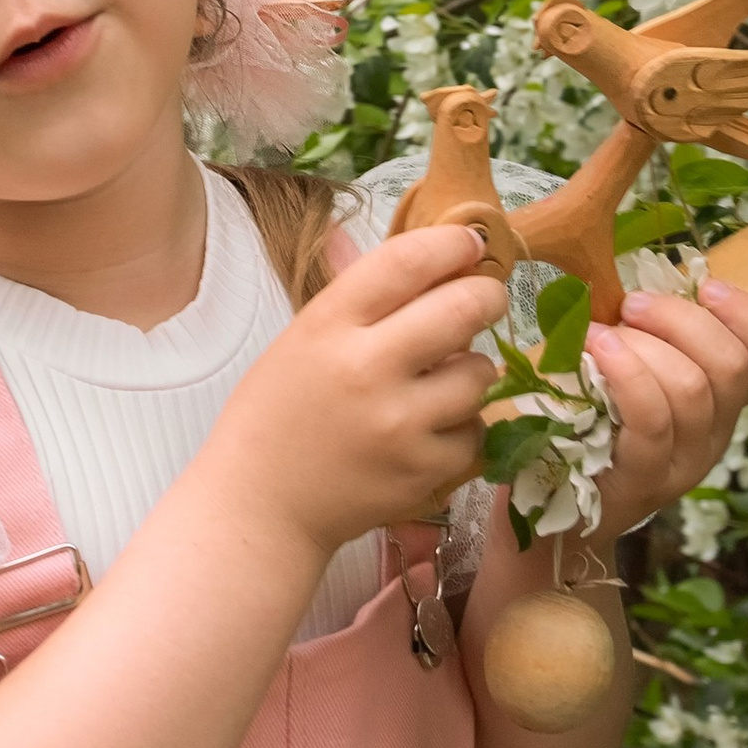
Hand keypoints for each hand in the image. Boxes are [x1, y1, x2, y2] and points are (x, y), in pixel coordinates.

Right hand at [215, 221, 507, 561]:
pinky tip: (431, 429)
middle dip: (486, 296)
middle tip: (485, 299)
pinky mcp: (422, 470)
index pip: (406, 262)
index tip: (469, 242)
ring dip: (471, 370)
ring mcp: (399, 424)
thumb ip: (364, 299)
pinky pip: (475, 431)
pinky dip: (461, 427)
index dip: (450, 243)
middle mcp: (367, 369)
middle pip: (463, 308)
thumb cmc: (277, 413)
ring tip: (442, 380)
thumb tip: (432, 253)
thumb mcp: (303, 338)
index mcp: (328, 325)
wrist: (261, 504)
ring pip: (480, 373)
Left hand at [584, 277, 747, 543]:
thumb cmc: (585, 432)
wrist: (550, 521)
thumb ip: (650, 339)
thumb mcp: (629, 379)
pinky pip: (651, 419)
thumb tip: (639, 283)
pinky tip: (594, 350)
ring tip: (599, 334)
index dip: (747, 314)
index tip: (704, 285)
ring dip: (644, 343)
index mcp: (720, 407)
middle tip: (631, 305)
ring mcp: (682, 464)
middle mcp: (713, 438)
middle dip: (680, 318)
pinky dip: (625, 372)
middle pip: (730, 365)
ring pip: (691, 388)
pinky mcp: (643, 482)